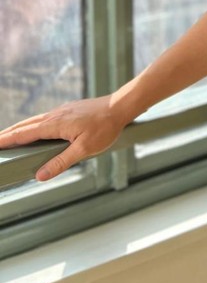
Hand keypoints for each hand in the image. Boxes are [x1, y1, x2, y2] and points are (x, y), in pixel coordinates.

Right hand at [0, 96, 127, 181]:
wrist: (120, 106)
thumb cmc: (105, 127)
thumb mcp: (84, 149)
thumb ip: (61, 162)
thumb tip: (40, 175)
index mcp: (55, 124)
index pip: (25, 133)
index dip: (8, 139)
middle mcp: (55, 114)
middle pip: (26, 125)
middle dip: (9, 133)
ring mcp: (62, 110)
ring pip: (35, 120)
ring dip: (21, 128)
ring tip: (10, 136)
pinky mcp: (69, 110)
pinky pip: (45, 118)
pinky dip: (34, 124)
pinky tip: (36, 129)